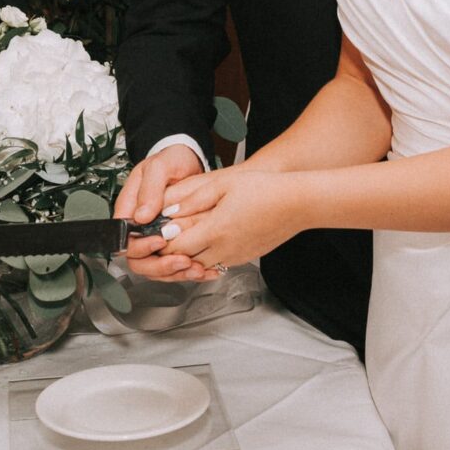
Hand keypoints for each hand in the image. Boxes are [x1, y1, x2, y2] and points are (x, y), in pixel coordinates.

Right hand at [115, 143, 204, 272]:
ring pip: (156, 268)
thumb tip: (140, 216)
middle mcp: (140, 228)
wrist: (188, 159)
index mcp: (130, 210)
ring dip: (176, 272)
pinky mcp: (173, 242)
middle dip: (159, 266)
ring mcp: (155, 236)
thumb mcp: (159, 168)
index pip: (124, 239)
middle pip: (138, 260)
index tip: (160, 241)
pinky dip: (188, 271)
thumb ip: (149, 190)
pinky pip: (174, 264)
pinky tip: (204, 270)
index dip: (140, 246)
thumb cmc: (170, 160)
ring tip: (197, 268)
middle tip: (182, 260)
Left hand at [128, 168, 304, 281]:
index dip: (159, 242)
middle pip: (184, 260)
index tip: (150, 233)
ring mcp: (235, 256)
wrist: (298, 203)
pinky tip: (203, 241)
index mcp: (215, 230)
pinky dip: (205, 256)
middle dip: (168, 253)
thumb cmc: (265, 189)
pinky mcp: (245, 258)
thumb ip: (193, 199)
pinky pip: (217, 262)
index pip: (175, 246)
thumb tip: (168, 210)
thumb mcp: (223, 185)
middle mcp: (224, 249)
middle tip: (158, 240)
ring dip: (186, 256)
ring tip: (178, 240)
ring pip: (199, 265)